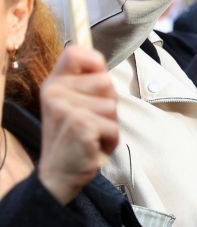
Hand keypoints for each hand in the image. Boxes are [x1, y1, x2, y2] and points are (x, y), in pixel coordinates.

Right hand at [37, 46, 117, 204]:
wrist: (58, 173)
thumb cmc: (73, 137)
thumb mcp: (73, 105)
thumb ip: (85, 84)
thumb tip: (99, 61)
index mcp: (54, 84)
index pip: (75, 53)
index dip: (95, 62)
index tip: (97, 79)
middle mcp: (55, 93)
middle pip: (106, 81)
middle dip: (108, 104)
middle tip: (91, 121)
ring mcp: (66, 109)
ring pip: (113, 106)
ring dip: (110, 125)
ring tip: (92, 135)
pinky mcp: (80, 125)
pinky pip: (113, 127)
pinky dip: (111, 140)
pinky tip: (94, 146)